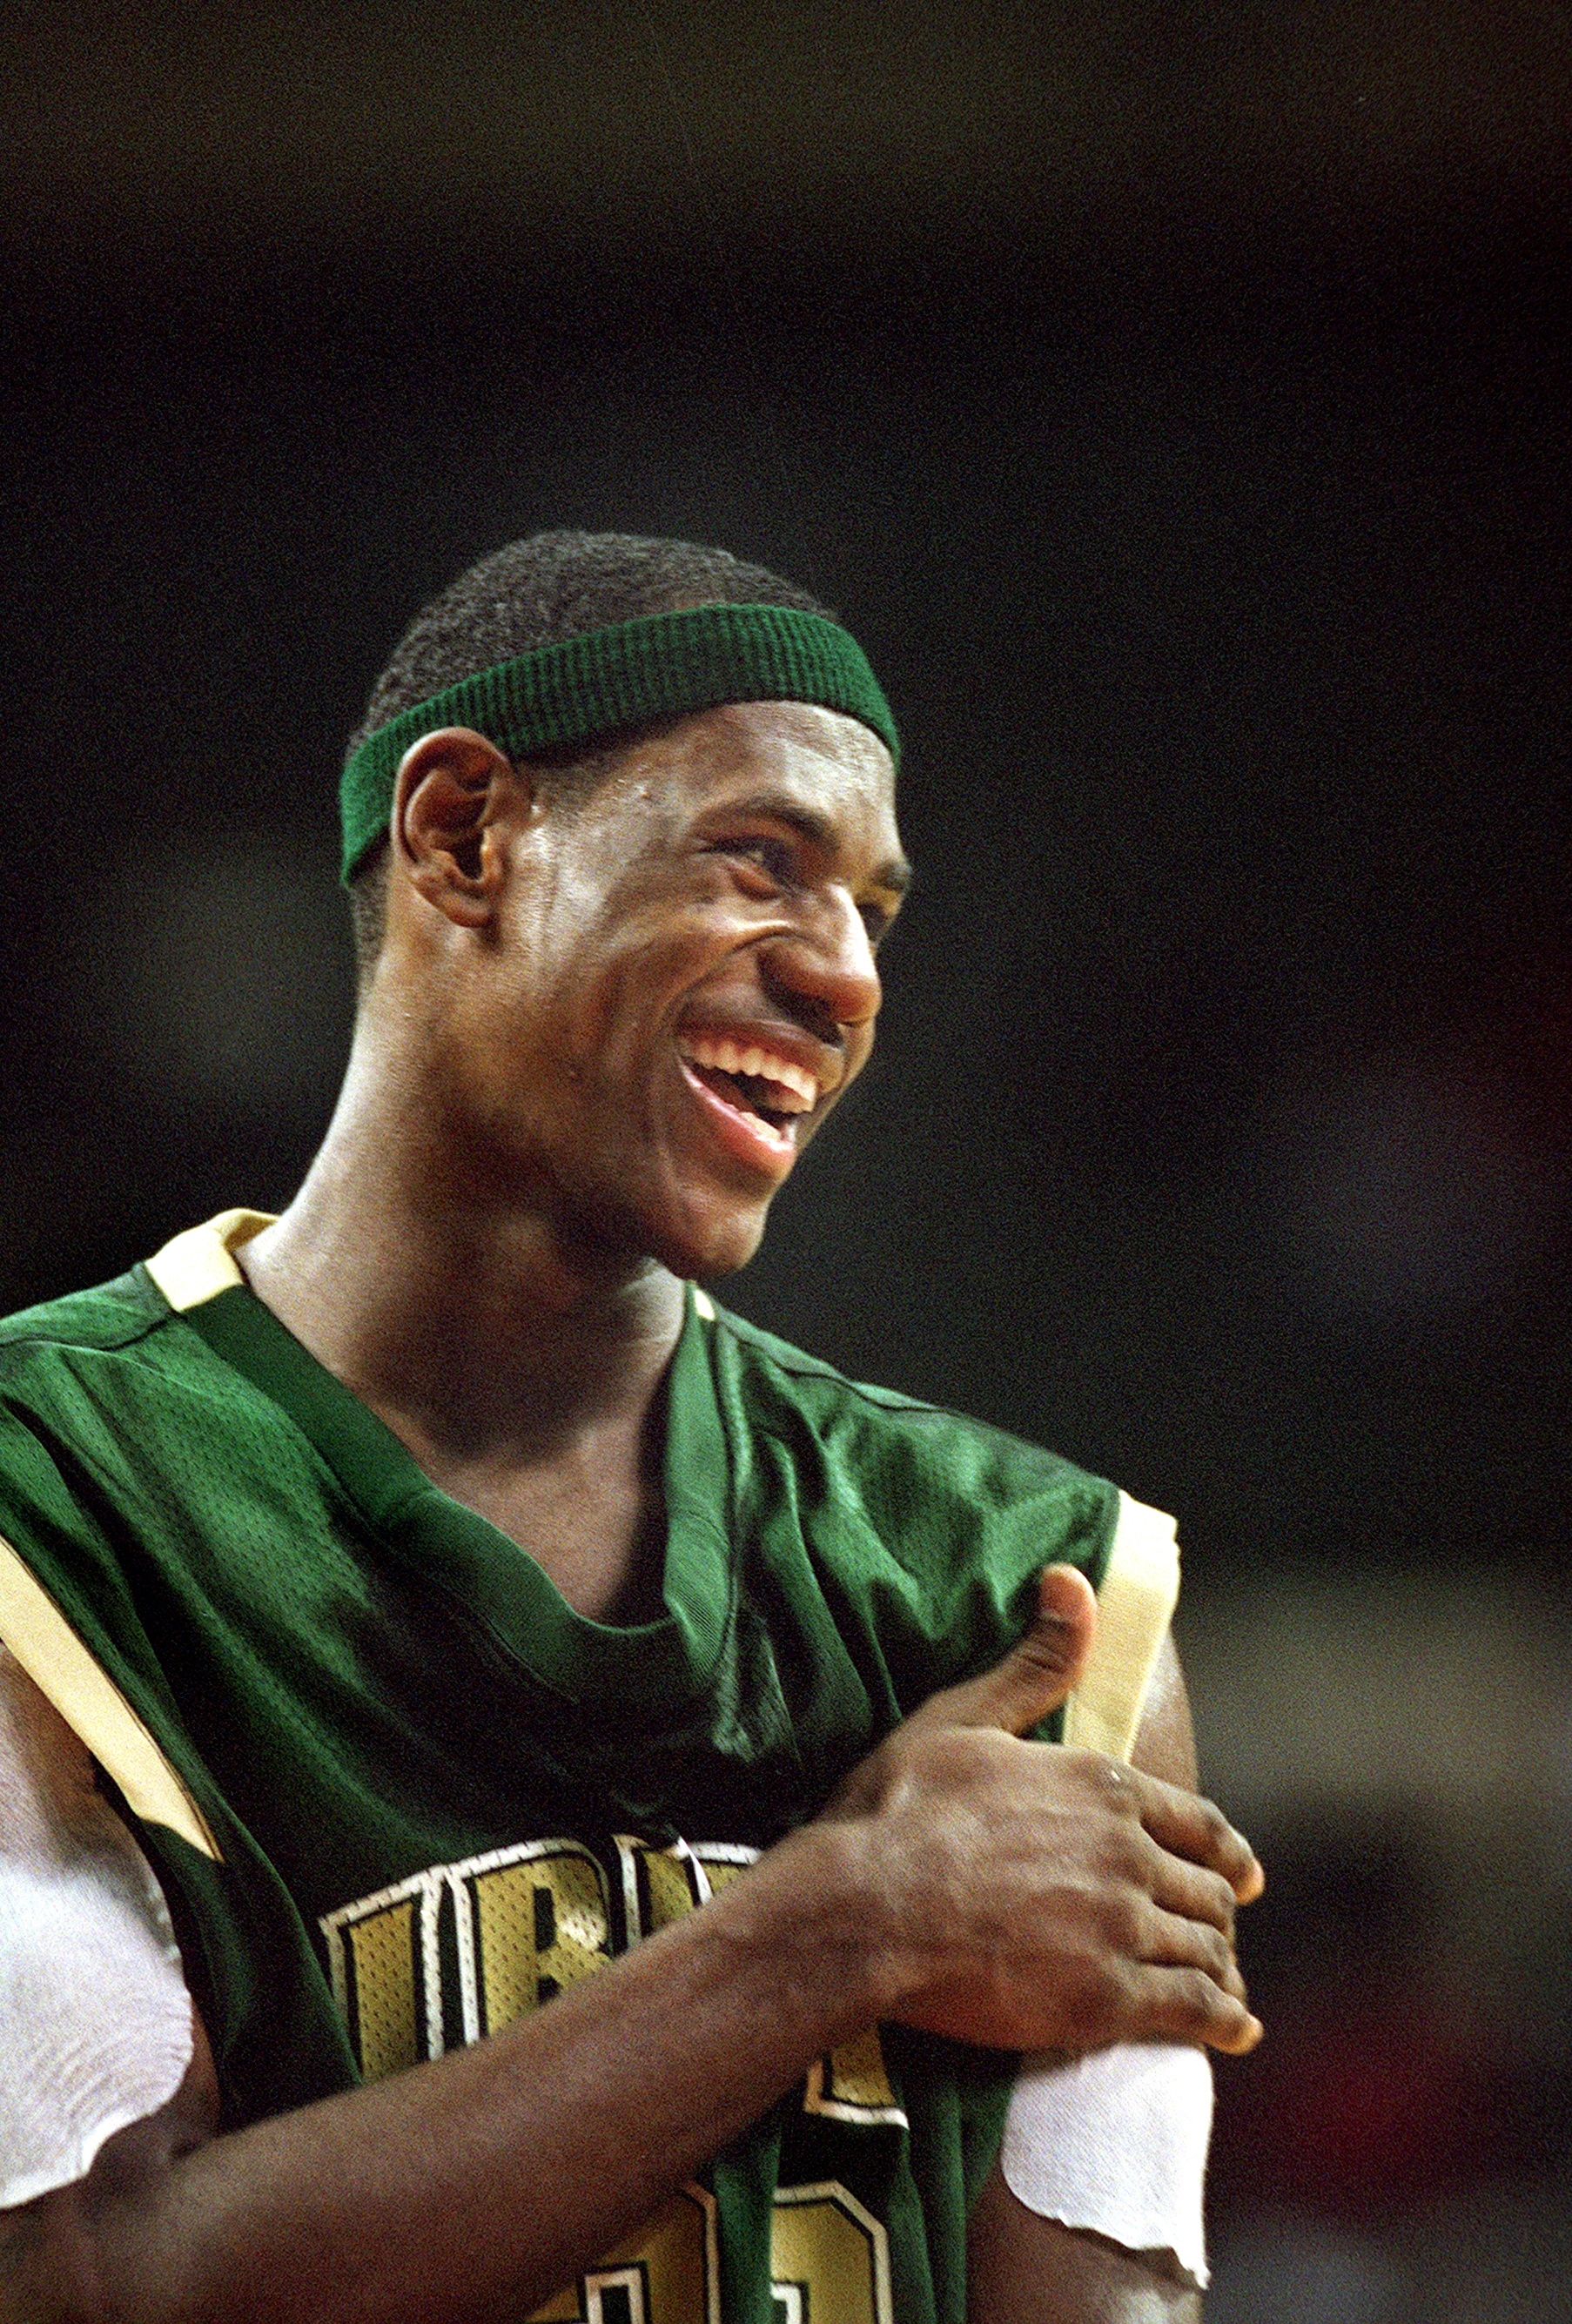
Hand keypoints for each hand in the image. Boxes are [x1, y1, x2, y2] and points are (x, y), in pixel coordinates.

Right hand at [818, 1565, 1262, 2056]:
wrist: (865, 1908)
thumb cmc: (900, 1810)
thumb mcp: (964, 1717)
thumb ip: (1035, 1662)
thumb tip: (1073, 1578)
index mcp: (1102, 1785)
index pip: (1196, 1821)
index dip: (1225, 1849)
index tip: (1245, 1872)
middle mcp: (1128, 1852)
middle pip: (1207, 1888)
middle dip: (1216, 1910)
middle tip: (1218, 1931)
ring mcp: (1122, 1926)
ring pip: (1205, 1947)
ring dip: (1219, 1966)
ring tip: (1225, 1985)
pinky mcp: (1107, 1998)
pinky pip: (1194, 2010)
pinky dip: (1224, 2021)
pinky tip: (1235, 2031)